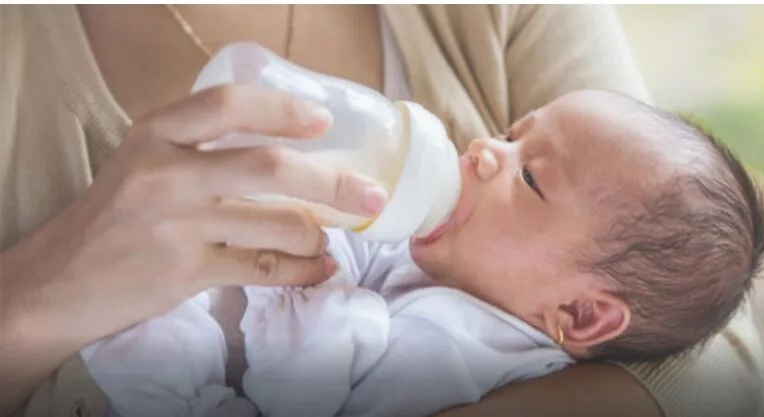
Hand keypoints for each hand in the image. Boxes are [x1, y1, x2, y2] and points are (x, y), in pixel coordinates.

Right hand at [0, 85, 385, 412]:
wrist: (57, 281)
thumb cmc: (115, 215)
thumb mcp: (144, 161)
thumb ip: (202, 147)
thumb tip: (292, 147)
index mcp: (156, 134)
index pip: (228, 104)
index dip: (283, 110)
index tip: (323, 121)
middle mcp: (165, 174)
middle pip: (269, 168)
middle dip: (334, 183)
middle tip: (370, 194)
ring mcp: (176, 226)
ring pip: (278, 225)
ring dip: (319, 234)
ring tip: (329, 238)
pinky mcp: (185, 273)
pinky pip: (266, 269)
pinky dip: (303, 270)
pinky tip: (319, 269)